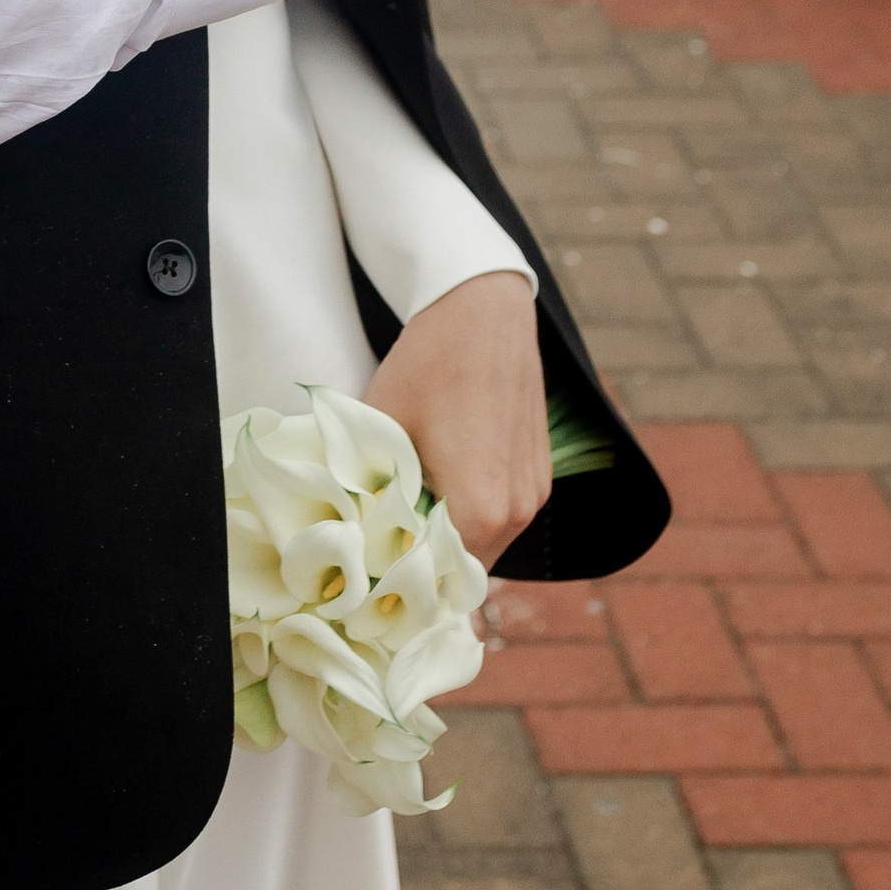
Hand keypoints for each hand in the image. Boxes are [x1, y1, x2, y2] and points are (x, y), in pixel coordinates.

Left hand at [368, 271, 550, 570]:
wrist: (483, 307)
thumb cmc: (428, 364)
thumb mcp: (383, 427)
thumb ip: (370, 490)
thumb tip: (350, 536)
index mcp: (481, 508)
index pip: (437, 580)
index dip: (399, 581)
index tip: (368, 573)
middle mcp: (518, 512)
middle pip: (463, 569)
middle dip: (424, 565)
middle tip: (380, 549)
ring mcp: (535, 494)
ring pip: (486, 545)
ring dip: (449, 540)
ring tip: (406, 516)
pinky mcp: (540, 474)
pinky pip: (503, 517)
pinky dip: (473, 516)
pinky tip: (438, 487)